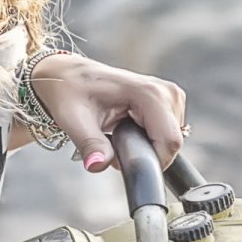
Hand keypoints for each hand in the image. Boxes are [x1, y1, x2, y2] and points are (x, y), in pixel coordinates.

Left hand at [31, 54, 186, 173]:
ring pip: (170, 140)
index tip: (123, 163)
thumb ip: (90, 144)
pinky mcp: (168, 101)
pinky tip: (128, 128)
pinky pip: (167, 133)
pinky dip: (148, 139)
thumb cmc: (71, 90)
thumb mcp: (74, 119)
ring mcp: (170, 95)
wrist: (70, 77)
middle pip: (172, 143)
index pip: (170, 141)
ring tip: (118, 133)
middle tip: (113, 144)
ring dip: (145, 146)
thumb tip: (98, 165)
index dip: (151, 162)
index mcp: (148, 92)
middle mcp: (165, 91)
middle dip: (145, 154)